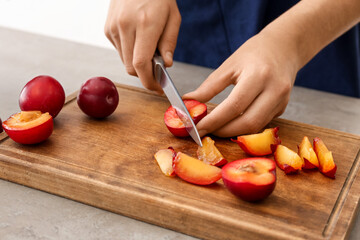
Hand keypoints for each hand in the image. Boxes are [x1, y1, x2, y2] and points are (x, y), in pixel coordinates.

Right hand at [104, 0, 180, 92]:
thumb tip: (166, 65)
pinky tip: (137, 41)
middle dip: (145, 75)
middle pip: (131, 67)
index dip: (149, 82)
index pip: (141, 64)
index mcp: (145, 24)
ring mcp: (113, 28)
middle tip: (157, 73)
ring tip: (148, 51)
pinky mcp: (107, 29)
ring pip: (124, 61)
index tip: (158, 88)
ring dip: (137, 64)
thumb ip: (169, 43)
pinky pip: (119, 51)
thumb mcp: (173, 17)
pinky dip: (129, 53)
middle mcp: (126, 26)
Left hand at [183, 32, 298, 136]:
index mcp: (258, 75)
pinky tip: (230, 124)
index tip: (198, 128)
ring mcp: (282, 101)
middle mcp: (274, 90)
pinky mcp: (282, 108)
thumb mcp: (229, 65)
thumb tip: (188, 101)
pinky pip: (261, 124)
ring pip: (255, 128)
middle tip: (205, 131)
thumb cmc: (254, 53)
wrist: (284, 47)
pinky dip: (243, 127)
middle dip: (223, 131)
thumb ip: (209, 86)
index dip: (214, 121)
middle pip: (248, 122)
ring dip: (233, 132)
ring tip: (215, 128)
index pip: (234, 106)